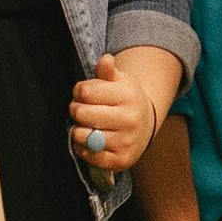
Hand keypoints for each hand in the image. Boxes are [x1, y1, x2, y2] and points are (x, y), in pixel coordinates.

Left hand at [68, 54, 157, 170]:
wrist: (145, 125)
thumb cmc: (125, 100)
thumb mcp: (120, 80)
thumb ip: (108, 70)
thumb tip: (105, 60)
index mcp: (129, 95)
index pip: (85, 91)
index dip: (79, 91)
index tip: (84, 94)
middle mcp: (130, 119)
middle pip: (82, 113)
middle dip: (76, 110)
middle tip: (83, 110)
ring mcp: (126, 142)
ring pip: (82, 135)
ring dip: (78, 130)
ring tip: (87, 125)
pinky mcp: (120, 160)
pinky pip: (88, 154)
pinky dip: (83, 147)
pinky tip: (90, 139)